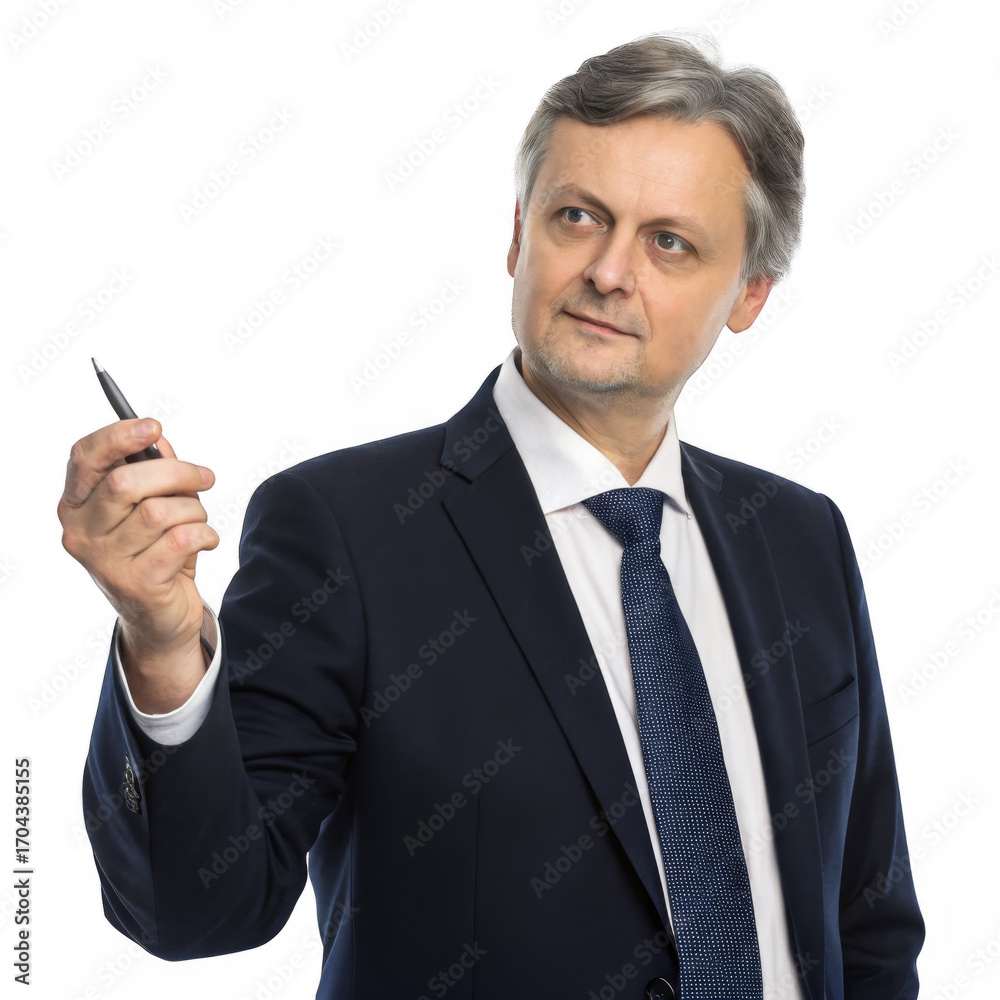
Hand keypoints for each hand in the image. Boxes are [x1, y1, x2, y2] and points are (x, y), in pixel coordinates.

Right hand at [58, 417, 218, 703]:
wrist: (159, 617)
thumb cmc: (156, 550)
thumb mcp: (152, 505)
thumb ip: (152, 471)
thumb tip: (159, 440)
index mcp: (76, 504)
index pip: (84, 458)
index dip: (118, 437)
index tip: (155, 426)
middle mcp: (81, 532)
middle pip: (125, 482)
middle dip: (177, 473)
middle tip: (206, 477)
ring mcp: (104, 561)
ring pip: (158, 512)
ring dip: (194, 509)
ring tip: (200, 520)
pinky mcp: (134, 584)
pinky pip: (180, 540)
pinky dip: (204, 534)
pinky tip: (206, 541)